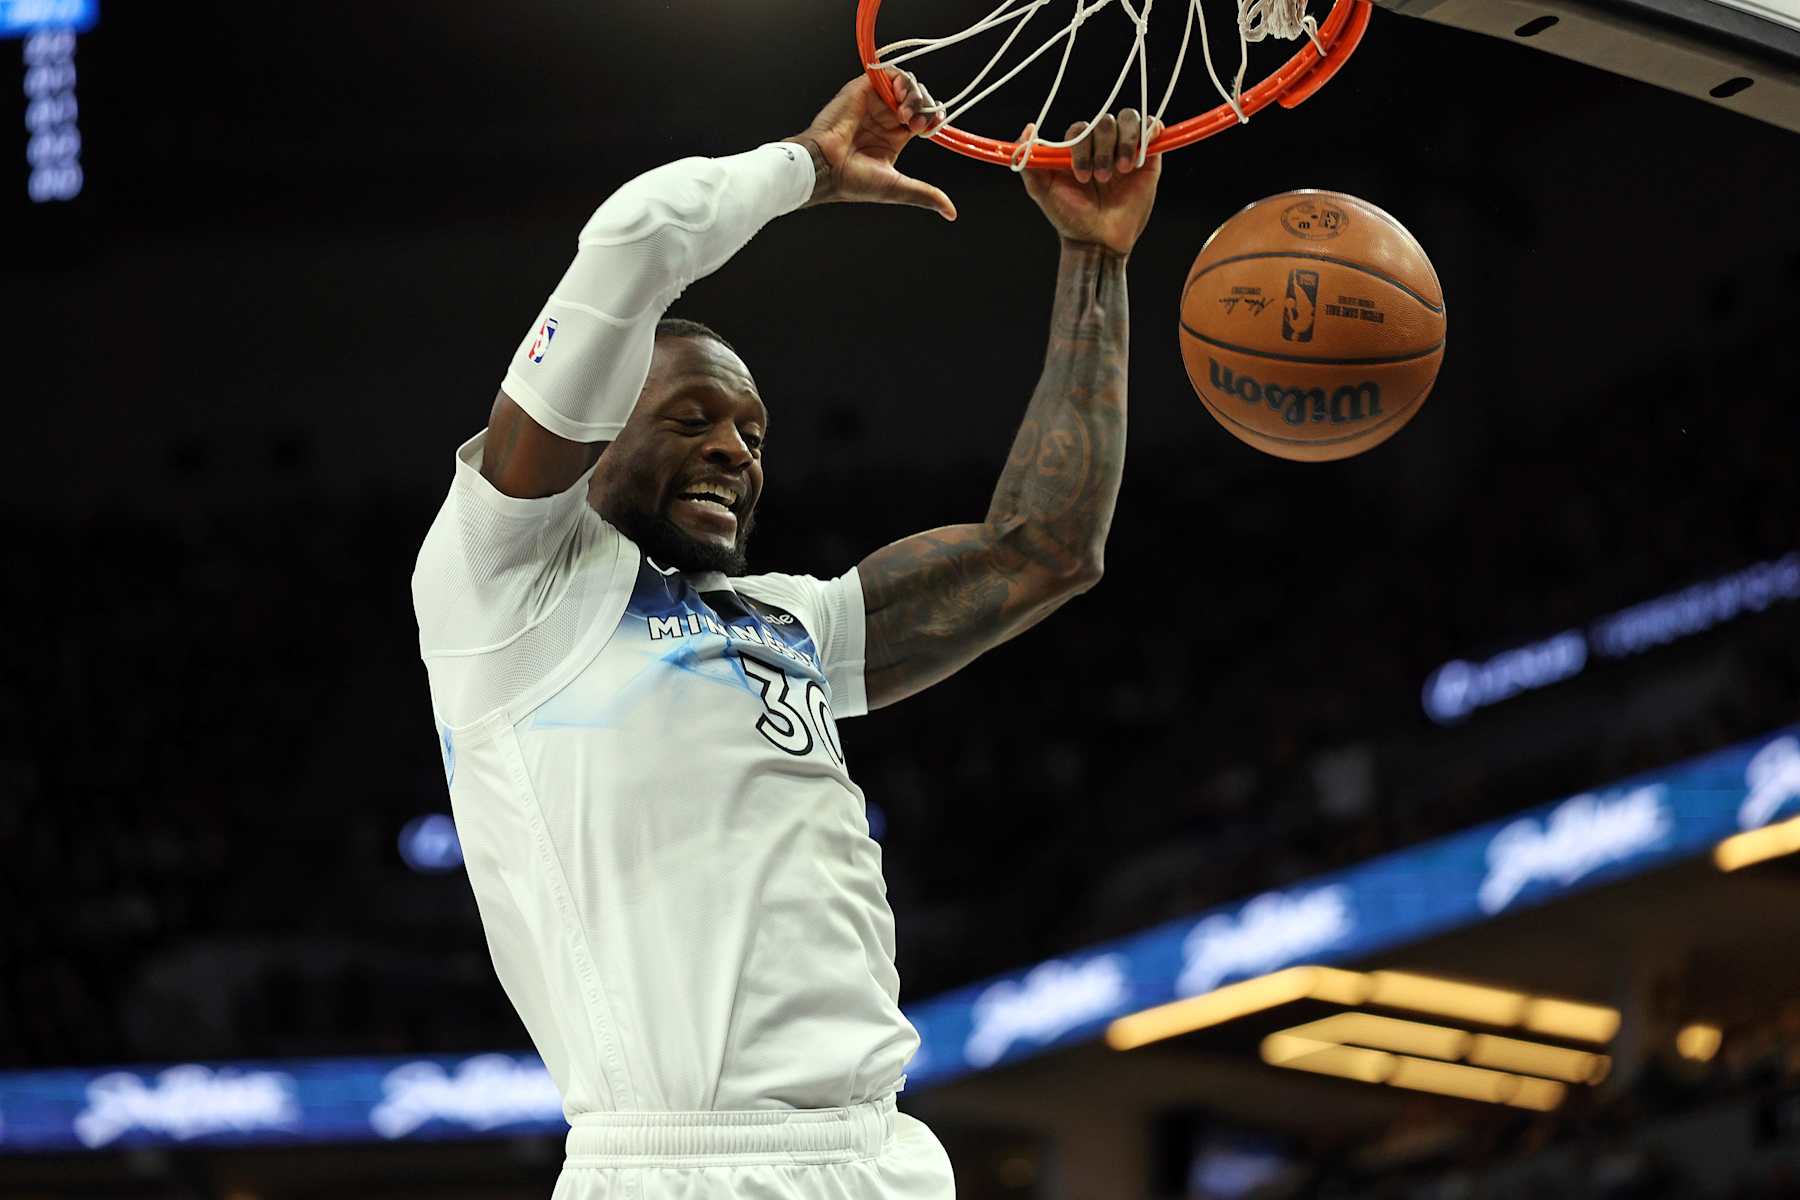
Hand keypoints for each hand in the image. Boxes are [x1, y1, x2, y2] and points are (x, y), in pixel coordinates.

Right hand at [790, 70, 956, 221]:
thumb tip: (951, 212)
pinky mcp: (863, 89)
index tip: (933, 127)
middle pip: (918, 99)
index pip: (922, 118)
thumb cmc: (853, 180)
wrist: (826, 167)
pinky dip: (901, 82)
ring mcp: (874, 102)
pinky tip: (900, 99)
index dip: (933, 118)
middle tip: (918, 124)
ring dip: (915, 96)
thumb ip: (925, 194)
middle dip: (925, 108)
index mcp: (893, 137)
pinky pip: (888, 73)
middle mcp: (884, 118)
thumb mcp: (898, 188)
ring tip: (907, 115)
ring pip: (906, 84)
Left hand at [1021, 111, 1163, 257]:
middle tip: (1102, 178)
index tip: (1081, 177)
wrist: (1099, 242)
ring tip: (1123, 169)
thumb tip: (1028, 128)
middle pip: (1105, 122)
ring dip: (1125, 141)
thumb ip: (1029, 162)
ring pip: (1129, 118)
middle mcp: (1102, 145)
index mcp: (1078, 149)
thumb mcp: (1042, 191)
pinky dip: (1148, 132)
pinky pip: (1152, 128)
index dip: (1082, 148)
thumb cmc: (1070, 218)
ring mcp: (1126, 149)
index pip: (1081, 128)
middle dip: (1103, 149)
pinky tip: (1139, 156)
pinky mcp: (1148, 157)